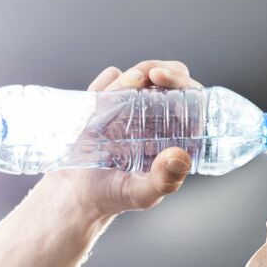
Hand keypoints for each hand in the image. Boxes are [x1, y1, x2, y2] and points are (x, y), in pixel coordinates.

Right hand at [42, 60, 203, 218]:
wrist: (76, 194)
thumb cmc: (114, 197)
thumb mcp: (141, 194)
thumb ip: (164, 180)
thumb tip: (180, 155)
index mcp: (175, 135)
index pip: (191, 99)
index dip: (183, 83)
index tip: (163, 79)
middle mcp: (156, 118)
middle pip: (169, 79)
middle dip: (160, 69)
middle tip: (147, 76)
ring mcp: (130, 107)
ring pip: (140, 75)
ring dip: (133, 75)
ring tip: (121, 90)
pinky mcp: (105, 103)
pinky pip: (109, 80)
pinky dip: (108, 81)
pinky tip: (100, 100)